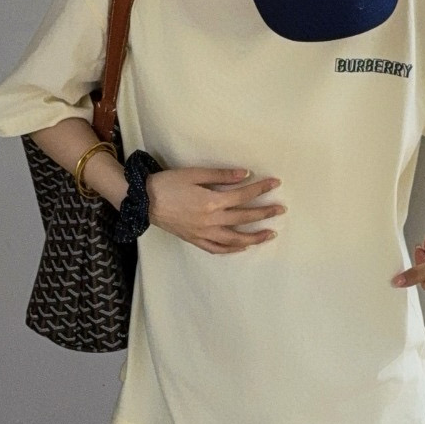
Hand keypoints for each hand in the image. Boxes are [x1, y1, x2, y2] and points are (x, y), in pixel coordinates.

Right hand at [147, 167, 284, 254]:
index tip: (275, 183)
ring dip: (254, 237)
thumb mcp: (194, 173)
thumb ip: (221, 175)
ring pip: (235, 239)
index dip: (261, 188)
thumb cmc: (168, 183)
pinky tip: (242, 247)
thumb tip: (246, 174)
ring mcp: (203, 233)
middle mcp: (211, 220)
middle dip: (265, 213)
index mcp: (212, 202)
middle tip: (281, 209)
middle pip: (244, 218)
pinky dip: (232, 250)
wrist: (143, 201)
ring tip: (269, 234)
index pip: (243, 195)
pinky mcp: (195, 240)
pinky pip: (217, 249)